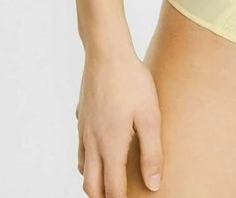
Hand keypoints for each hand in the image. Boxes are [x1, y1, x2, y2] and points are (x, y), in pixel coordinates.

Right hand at [76, 46, 162, 195]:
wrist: (107, 52)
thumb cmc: (132, 82)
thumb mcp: (150, 117)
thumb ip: (152, 153)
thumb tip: (153, 184)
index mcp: (110, 147)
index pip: (111, 189)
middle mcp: (92, 142)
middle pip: (91, 186)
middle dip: (102, 196)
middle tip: (117, 195)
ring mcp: (84, 129)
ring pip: (83, 167)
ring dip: (94, 179)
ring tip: (109, 178)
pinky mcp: (82, 116)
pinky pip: (81, 146)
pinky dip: (89, 157)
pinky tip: (101, 146)